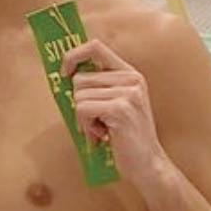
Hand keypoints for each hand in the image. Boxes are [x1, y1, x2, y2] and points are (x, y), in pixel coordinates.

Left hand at [62, 39, 170, 184]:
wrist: (148, 163)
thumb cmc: (125, 136)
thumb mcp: (114, 104)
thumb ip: (96, 88)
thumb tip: (63, 75)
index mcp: (130, 73)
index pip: (95, 46)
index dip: (73, 56)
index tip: (64, 73)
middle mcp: (131, 79)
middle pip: (79, 79)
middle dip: (79, 103)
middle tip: (96, 121)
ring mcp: (128, 93)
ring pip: (78, 96)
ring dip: (83, 118)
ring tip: (101, 129)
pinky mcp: (120, 108)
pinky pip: (82, 109)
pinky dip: (85, 126)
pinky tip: (102, 135)